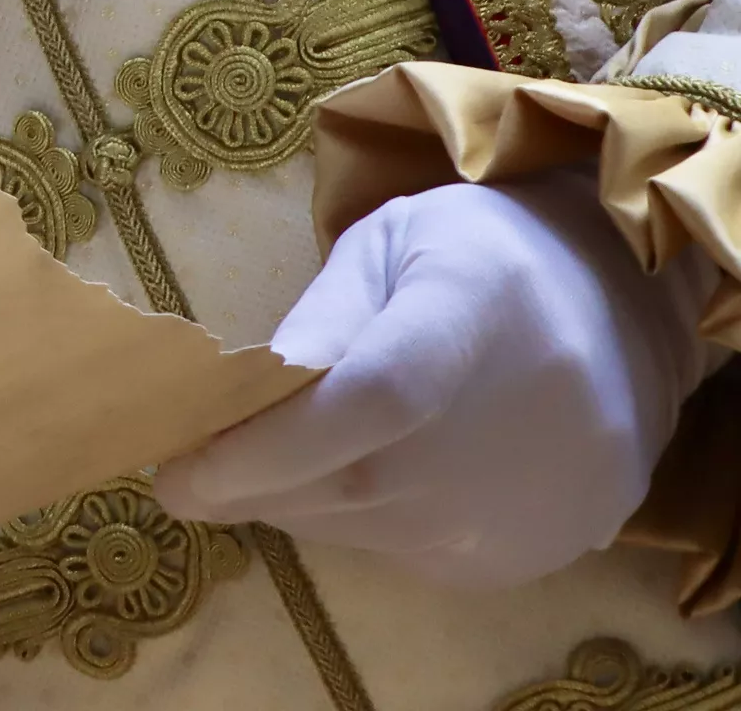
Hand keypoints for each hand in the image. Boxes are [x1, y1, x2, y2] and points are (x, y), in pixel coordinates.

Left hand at [156, 173, 709, 584]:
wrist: (623, 308)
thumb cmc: (479, 256)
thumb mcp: (386, 245)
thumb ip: (314, 323)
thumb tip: (232, 406)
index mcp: (468, 314)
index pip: (367, 403)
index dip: (266, 449)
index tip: (176, 476)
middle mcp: (516, 424)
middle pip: (354, 486)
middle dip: (253, 485)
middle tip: (197, 467)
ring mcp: (537, 502)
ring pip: (370, 532)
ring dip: (302, 504)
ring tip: (281, 458)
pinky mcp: (539, 552)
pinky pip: (412, 556)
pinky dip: (364, 524)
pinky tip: (367, 475)